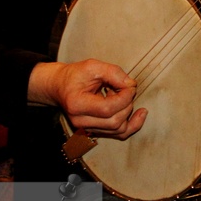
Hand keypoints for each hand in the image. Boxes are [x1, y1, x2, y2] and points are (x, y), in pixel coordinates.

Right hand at [28, 60, 146, 139]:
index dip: (125, 97)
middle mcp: (80, 121)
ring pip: (118, 130)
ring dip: (128, 112)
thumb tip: (131, 85)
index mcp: (77, 104)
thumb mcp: (93, 66)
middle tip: (126, 89)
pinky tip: (140, 114)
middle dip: (128, 104)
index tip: (130, 85)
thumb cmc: (75, 76)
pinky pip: (118, 134)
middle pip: (114, 121)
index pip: (108, 108)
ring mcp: (87, 128)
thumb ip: (113, 73)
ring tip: (123, 96)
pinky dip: (131, 124)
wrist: (61, 86)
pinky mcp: (95, 130)